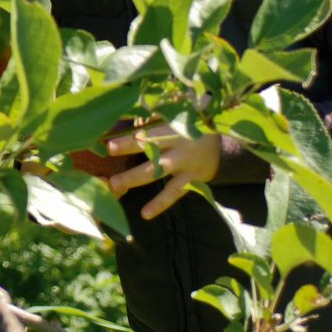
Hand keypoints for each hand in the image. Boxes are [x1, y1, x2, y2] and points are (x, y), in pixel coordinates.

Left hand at [104, 125, 220, 220]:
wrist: (223, 150)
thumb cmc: (191, 132)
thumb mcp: (176, 122)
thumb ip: (152, 121)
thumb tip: (126, 117)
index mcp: (174, 130)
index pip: (149, 131)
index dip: (130, 134)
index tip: (110, 138)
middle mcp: (178, 147)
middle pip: (152, 147)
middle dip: (129, 148)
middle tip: (109, 151)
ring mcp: (184, 165)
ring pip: (158, 171)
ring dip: (135, 177)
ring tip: (116, 184)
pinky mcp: (191, 182)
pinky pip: (173, 194)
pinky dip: (160, 204)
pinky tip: (145, 214)